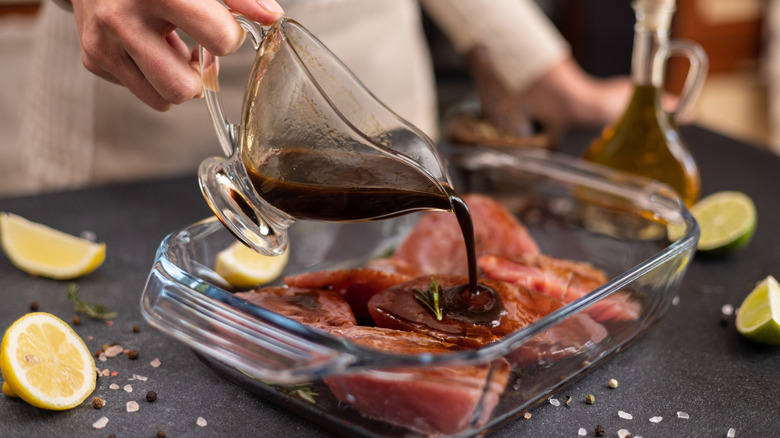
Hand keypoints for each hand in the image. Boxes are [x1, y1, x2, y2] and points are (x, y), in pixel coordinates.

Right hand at [71, 0, 283, 110]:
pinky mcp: (92, 57)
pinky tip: (149, 46)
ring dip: (177, 81)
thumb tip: (271, 16)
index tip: (222, 25)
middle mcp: (124, 18)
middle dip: (198, 76)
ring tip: (172, 49)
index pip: (220, 39)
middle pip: (183, 88)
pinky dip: (153, 75)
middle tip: (196, 50)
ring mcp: (103, 42)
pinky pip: (141, 91)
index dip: (229, 37)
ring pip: (163, 99)